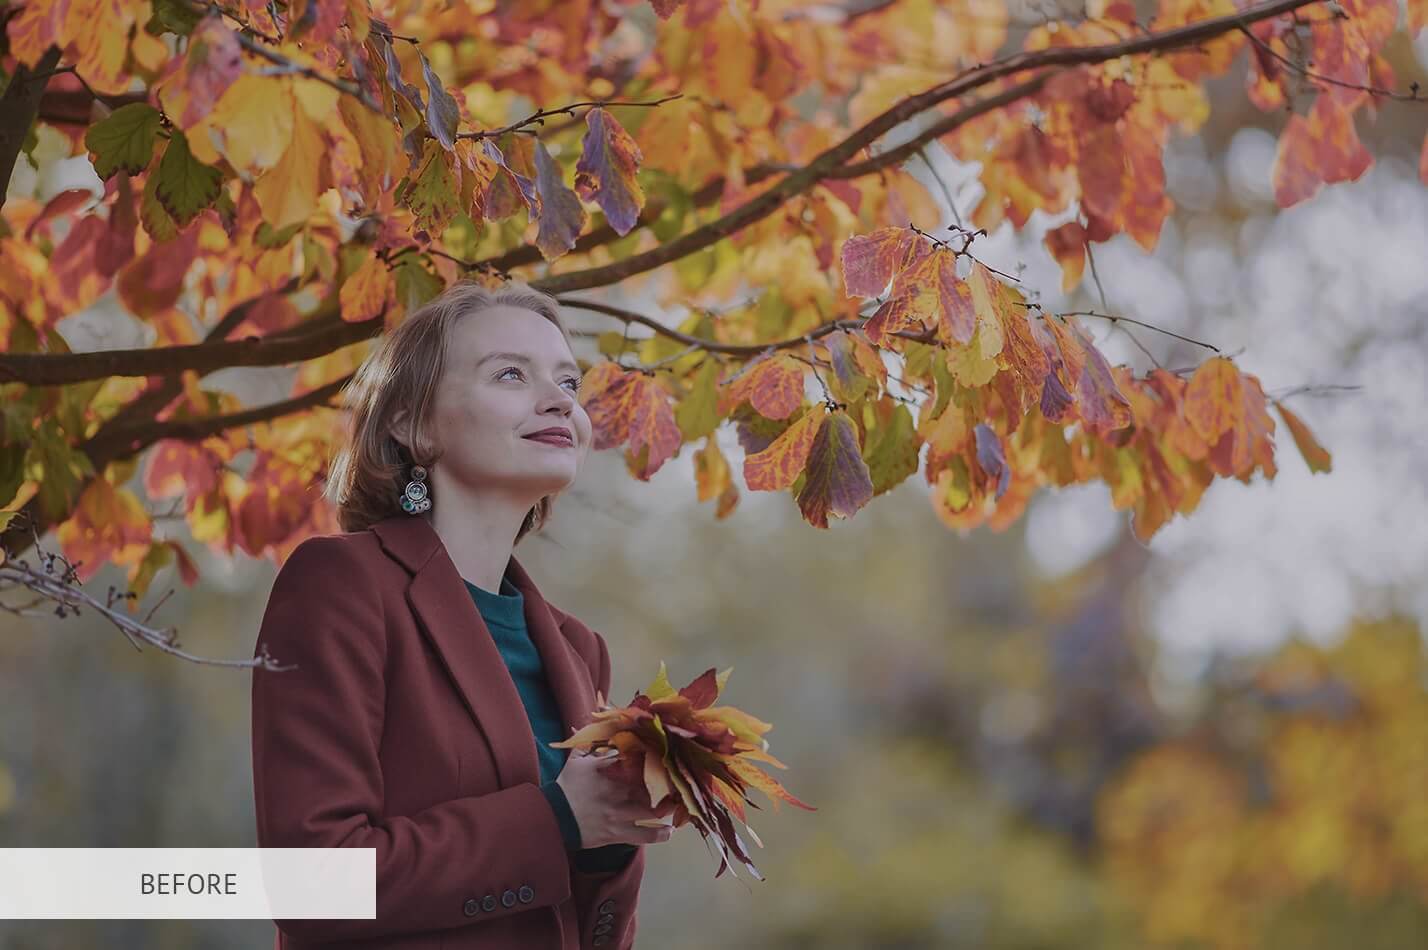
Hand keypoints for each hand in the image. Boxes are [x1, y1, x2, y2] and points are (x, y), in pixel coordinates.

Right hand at [556, 748, 675, 848]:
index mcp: (607, 769)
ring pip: (652, 809)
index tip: (669, 757)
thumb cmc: (565, 788)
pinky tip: (669, 830)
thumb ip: (586, 742)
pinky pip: (643, 835)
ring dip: (668, 807)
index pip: (637, 759)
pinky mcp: (617, 833)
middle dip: (667, 783)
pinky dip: (659, 834)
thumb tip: (589, 721)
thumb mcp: (574, 761)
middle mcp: (616, 789)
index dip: (655, 759)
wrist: (552, 819)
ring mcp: (618, 812)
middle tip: (680, 781)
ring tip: (679, 803)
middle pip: (650, 784)